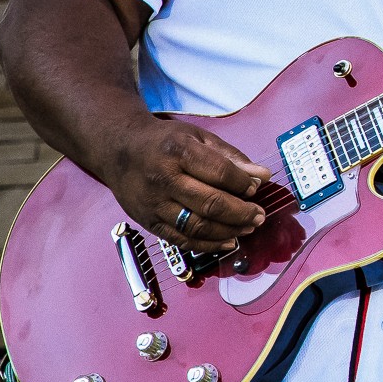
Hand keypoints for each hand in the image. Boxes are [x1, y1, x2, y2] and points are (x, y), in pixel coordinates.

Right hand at [100, 117, 269, 246]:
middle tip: (259, 215)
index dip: (244, 183)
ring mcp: (154, 203)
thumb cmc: (164, 142)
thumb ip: (231, 156)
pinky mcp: (148, 222)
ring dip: (229, 231)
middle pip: (210, 203)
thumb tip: (263, 175)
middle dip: (242, 213)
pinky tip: (228, 241)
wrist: (119, 150)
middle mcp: (163, 179)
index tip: (257, 187)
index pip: (220, 172)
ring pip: (197, 226)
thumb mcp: (198, 137)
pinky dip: (208, 245)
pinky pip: (182, 240)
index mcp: (178, 151)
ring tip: (248, 228)